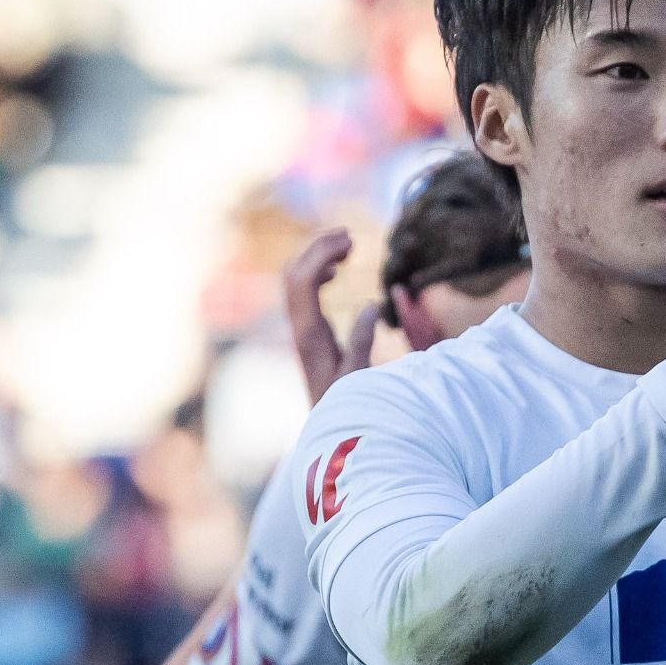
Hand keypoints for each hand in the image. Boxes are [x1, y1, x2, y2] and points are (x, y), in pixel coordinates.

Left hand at [283, 228, 378, 401]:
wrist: (329, 427)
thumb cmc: (348, 406)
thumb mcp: (361, 375)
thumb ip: (363, 341)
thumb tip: (370, 306)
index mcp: (311, 335)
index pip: (303, 281)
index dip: (322, 254)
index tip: (351, 242)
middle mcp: (300, 329)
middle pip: (295, 274)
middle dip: (317, 248)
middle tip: (348, 237)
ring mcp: (301, 330)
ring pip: (295, 281)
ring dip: (316, 259)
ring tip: (345, 248)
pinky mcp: (307, 334)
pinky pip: (302, 293)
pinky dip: (316, 274)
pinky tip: (334, 272)